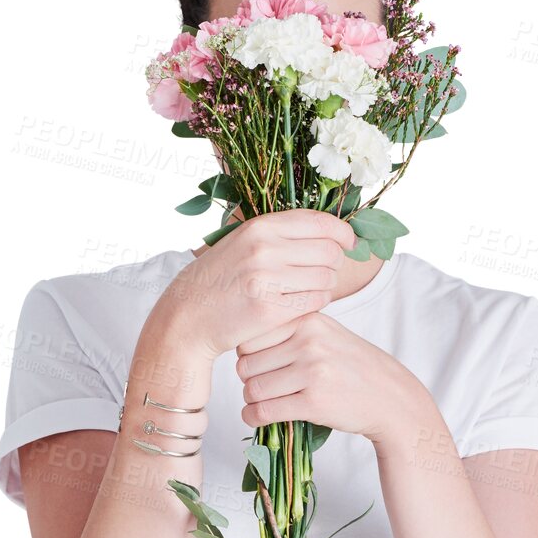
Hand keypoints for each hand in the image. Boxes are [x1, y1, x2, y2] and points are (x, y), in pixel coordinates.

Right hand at [161, 209, 357, 360]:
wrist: (188, 315)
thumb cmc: (220, 279)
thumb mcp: (244, 242)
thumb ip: (281, 233)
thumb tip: (331, 232)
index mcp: (260, 227)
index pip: (320, 222)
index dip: (343, 232)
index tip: (349, 242)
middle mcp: (264, 248)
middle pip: (329, 250)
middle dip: (336, 261)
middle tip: (327, 270)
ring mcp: (266, 279)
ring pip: (327, 277)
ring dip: (328, 284)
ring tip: (313, 288)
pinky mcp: (270, 309)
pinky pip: (316, 301)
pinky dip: (319, 302)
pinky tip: (305, 302)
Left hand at [235, 310, 428, 449]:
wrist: (391, 398)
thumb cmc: (355, 368)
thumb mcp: (328, 335)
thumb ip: (292, 332)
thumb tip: (243, 343)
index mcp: (309, 321)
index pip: (252, 335)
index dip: (247, 354)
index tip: (257, 366)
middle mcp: (309, 343)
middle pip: (247, 363)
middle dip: (247, 379)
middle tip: (259, 388)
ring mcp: (312, 372)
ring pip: (253, 388)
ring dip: (250, 401)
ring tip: (259, 404)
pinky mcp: (314, 403)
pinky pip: (265, 410)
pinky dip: (253, 417)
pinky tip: (257, 418)